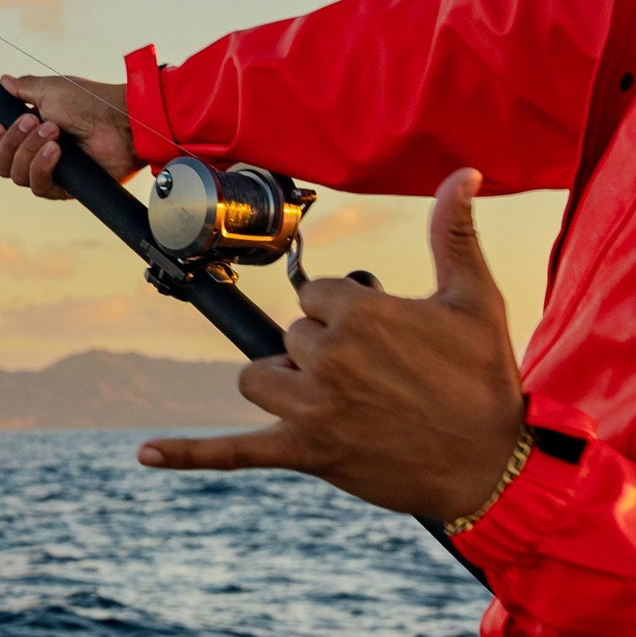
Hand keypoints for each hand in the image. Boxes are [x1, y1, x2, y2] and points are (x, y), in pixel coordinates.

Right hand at [0, 73, 136, 197]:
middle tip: (33, 121)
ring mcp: (52, 171)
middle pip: (3, 163)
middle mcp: (38, 153)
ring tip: (54, 132)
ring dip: (29, 150)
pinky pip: (39, 187)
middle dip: (13, 141)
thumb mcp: (50, 89)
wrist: (120, 120)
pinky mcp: (66, 188)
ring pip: (18, 175)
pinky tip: (56, 151)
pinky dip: (42, 166)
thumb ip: (24, 87)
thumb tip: (4, 80)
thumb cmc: (91, 102)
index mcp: (32, 131)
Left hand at [140, 169, 527, 527]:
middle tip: (380, 376)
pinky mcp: (305, 452)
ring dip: (284, 382)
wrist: (492, 464)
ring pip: (257, 376)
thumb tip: (461, 172)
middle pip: (290, 335)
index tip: (387, 335)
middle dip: (324, 350)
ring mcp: (312, 408)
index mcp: (362, 313)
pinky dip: (189, 453)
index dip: (347, 312)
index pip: (315, 293)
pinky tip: (143, 454)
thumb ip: (453, 231)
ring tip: (332, 396)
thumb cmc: (485, 379)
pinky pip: (233, 450)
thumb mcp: (474, 298)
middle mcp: (329, 357)